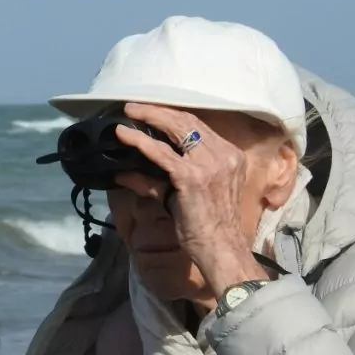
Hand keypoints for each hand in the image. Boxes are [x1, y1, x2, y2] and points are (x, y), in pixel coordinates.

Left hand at [113, 102, 267, 295]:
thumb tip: (124, 173)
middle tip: (133, 106)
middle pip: (187, 121)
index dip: (172, 115)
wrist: (221, 248)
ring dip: (149, 117)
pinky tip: (124, 134)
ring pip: (175, 128)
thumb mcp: (185, 195)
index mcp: (229, 156)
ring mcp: (210, 164)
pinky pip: (161, 153)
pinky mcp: (191, 176)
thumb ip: (156, 180)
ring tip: (128, 112)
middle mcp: (223, 155)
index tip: (151, 110)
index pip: (198, 125)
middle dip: (158, 110)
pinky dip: (140, 141)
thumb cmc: (207, 226)